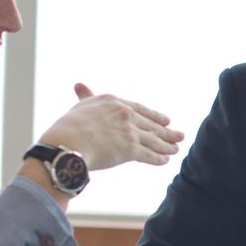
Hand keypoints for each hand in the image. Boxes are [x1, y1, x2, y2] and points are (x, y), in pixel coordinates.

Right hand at [37, 83, 183, 170]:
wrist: (66, 144)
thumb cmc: (67, 127)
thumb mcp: (80, 106)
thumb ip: (86, 97)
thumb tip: (79, 85)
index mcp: (114, 102)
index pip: (140, 109)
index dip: (154, 116)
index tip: (166, 120)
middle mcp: (125, 114)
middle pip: (151, 124)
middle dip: (166, 131)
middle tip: (179, 135)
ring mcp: (129, 131)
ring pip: (153, 139)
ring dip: (166, 145)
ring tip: (176, 149)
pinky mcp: (130, 149)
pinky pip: (149, 154)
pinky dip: (158, 158)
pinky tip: (166, 160)